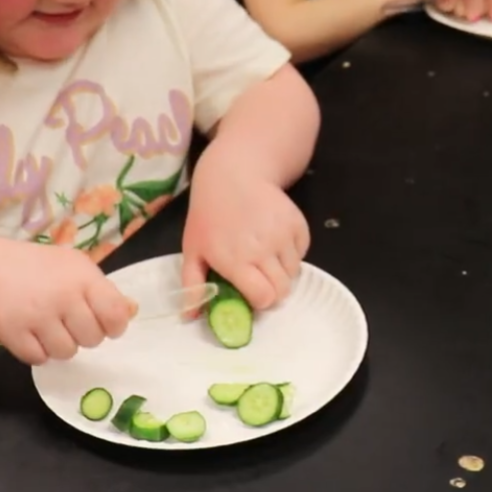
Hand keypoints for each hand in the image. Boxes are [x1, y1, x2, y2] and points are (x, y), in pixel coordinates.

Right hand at [0, 242, 136, 364]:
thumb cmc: (41, 269)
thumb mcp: (77, 268)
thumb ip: (104, 291)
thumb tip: (131, 311)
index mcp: (83, 278)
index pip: (115, 315)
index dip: (114, 326)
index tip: (104, 324)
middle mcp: (63, 296)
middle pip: (92, 339)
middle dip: (84, 335)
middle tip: (69, 323)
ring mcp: (37, 315)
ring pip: (66, 353)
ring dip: (60, 345)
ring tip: (49, 328)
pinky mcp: (13, 332)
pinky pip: (39, 359)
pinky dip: (36, 351)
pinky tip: (30, 334)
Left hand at [182, 163, 309, 310]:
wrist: (233, 175)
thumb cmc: (209, 215)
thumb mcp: (193, 249)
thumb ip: (193, 284)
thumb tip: (189, 317)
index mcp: (237, 261)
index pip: (265, 298)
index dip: (260, 301)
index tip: (252, 293)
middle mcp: (264, 250)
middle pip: (283, 289)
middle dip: (273, 290)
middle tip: (260, 279)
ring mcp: (283, 236)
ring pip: (294, 272)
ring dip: (282, 271)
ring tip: (265, 256)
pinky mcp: (298, 224)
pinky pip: (301, 252)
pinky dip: (292, 253)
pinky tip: (274, 241)